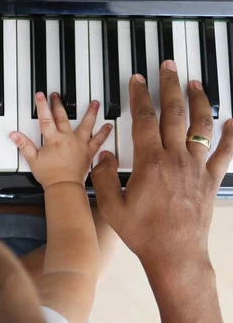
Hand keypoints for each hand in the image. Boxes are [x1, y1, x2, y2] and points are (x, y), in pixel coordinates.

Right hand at [10, 92, 112, 188]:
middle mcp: (68, 138)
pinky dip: (103, 133)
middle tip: (57, 95)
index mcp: (54, 139)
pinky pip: (98, 141)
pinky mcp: (88, 152)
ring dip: (90, 113)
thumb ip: (24, 145)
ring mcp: (80, 144)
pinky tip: (108, 126)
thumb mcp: (33, 159)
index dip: (42, 106)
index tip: (41, 95)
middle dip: (59, 104)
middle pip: (63, 117)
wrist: (65, 187)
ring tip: (95, 103)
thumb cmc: (50, 176)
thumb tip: (14, 134)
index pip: (46, 119)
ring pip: (86, 125)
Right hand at [91, 64, 232, 269]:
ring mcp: (197, 168)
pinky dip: (231, 135)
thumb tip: (104, 155)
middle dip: (170, 86)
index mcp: (150, 163)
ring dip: (199, 101)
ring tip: (195, 83)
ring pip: (201, 126)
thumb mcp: (111, 206)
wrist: (175, 255)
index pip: (143, 120)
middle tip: (168, 67)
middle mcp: (176, 159)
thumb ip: (103, 177)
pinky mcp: (211, 180)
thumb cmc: (143, 233)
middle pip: (174, 113)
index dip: (139, 97)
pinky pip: (225, 153)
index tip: (137, 80)